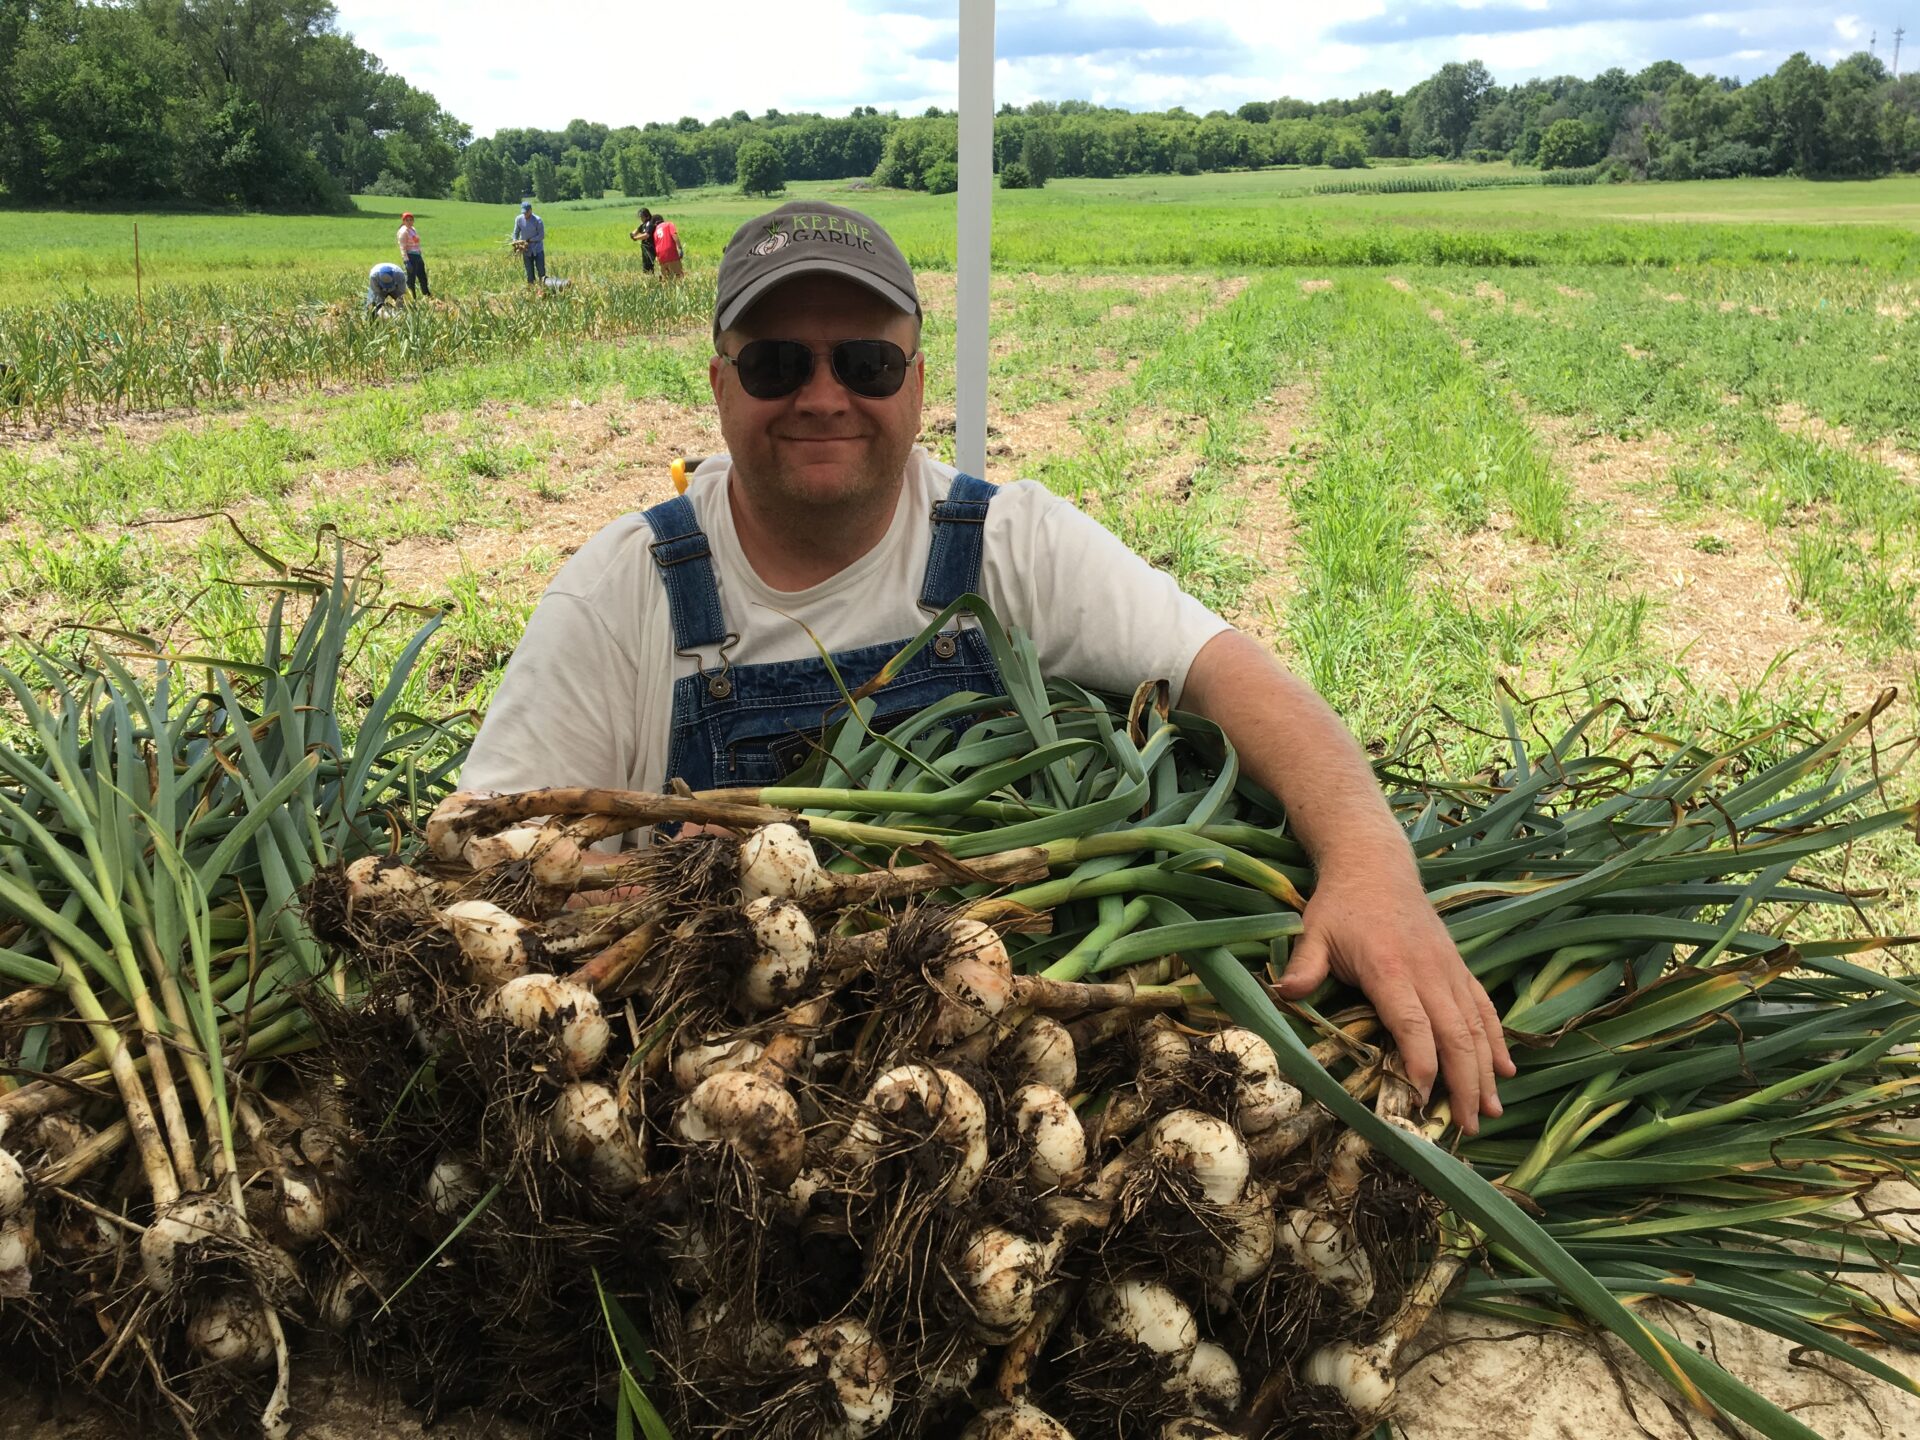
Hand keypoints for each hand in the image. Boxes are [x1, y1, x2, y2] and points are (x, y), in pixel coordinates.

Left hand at [1275, 862, 1513, 1134]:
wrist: (1376, 864)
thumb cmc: (1341, 903)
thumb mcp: (1314, 929)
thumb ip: (1305, 964)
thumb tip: (1283, 992)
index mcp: (1390, 967)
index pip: (1412, 1022)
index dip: (1421, 1061)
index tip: (1423, 1098)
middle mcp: (1428, 971)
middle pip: (1453, 1034)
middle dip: (1462, 1083)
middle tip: (1465, 1127)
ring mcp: (1449, 969)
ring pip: (1476, 1025)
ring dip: (1486, 1070)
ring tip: (1490, 1111)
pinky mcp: (1459, 967)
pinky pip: (1483, 1007)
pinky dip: (1497, 1039)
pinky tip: (1506, 1070)